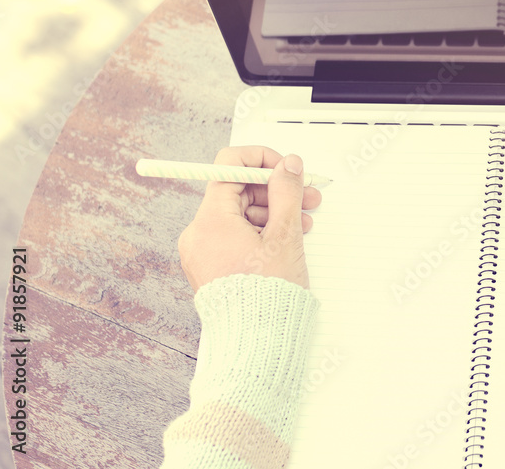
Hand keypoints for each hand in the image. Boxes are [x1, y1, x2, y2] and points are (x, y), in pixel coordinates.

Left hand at [177, 147, 322, 291]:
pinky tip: (286, 238)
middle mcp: (199, 234)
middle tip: (305, 195)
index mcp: (210, 221)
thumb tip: (288, 166)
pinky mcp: (211, 267)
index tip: (284, 168)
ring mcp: (203, 252)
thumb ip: (287, 192)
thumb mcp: (284, 235)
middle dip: (274, 190)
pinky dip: (260, 232)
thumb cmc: (265, 297)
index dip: (261, 161)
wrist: (255, 342)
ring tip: (302, 222)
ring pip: (240, 215)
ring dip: (273, 212)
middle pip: (237, 192)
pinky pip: (235, 236)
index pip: (229, 166)